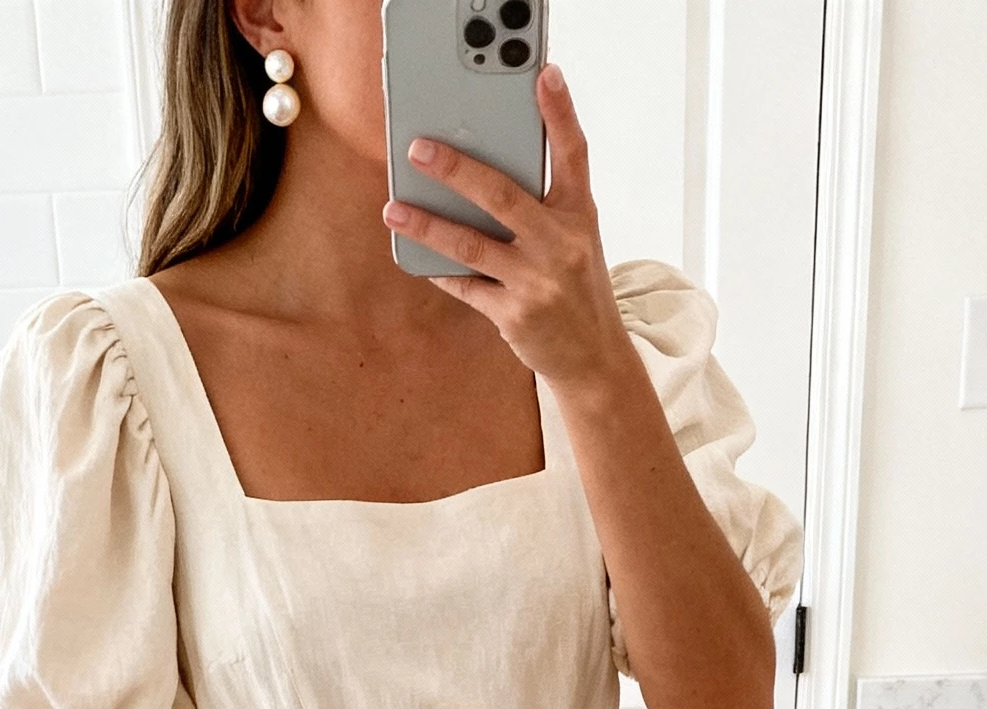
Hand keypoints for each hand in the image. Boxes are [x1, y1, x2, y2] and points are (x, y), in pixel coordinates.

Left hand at [383, 66, 629, 388]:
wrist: (592, 356)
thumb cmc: (576, 286)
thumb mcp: (575, 238)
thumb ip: (542, 203)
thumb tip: (479, 173)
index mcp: (580, 215)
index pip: (573, 154)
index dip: (560, 113)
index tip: (544, 74)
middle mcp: (561, 244)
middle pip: (503, 196)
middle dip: (457, 170)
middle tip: (419, 149)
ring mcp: (537, 282)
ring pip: (472, 245)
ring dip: (427, 226)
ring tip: (394, 209)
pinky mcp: (514, 315)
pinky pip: (466, 286)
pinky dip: (440, 270)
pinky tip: (417, 257)